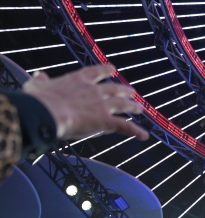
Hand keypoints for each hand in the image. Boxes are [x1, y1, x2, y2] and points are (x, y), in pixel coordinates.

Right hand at [22, 64, 148, 140]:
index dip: (105, 70)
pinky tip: (144, 136)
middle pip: (114, 89)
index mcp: (78, 79)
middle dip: (124, 91)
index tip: (112, 69)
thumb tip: (39, 76)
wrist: (47, 111)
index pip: (95, 72)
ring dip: (133, 107)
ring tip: (140, 109)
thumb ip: (40, 82)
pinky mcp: (106, 120)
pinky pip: (125, 126)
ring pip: (123, 105)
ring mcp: (102, 105)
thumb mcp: (36, 86)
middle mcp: (94, 90)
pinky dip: (136, 131)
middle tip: (132, 93)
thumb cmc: (39, 100)